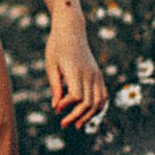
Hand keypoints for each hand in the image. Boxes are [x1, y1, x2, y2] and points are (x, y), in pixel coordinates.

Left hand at [45, 15, 106, 130]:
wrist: (71, 31)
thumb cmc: (56, 47)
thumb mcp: (51, 65)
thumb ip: (55, 86)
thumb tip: (56, 107)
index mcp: (75, 70)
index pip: (76, 95)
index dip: (67, 106)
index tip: (57, 109)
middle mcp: (89, 74)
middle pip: (88, 102)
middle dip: (76, 116)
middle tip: (64, 124)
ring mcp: (96, 74)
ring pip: (99, 101)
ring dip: (89, 116)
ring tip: (77, 124)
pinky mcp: (98, 75)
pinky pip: (103, 95)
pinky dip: (98, 107)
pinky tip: (87, 114)